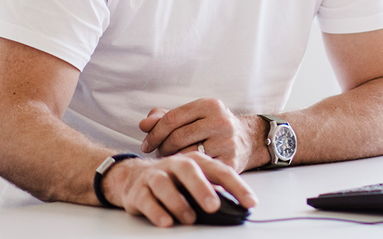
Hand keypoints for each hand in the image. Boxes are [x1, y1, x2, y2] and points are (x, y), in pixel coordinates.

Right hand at [101, 151, 255, 227]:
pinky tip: (166, 221)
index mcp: (194, 161)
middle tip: (214, 206)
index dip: (236, 186)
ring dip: (178, 202)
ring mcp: (155, 176)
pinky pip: (147, 200)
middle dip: (202, 188)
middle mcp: (174, 165)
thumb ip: (214, 188)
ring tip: (189, 219)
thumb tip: (238, 205)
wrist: (132, 177)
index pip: (219, 170)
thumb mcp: (195, 179)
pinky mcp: (138, 191)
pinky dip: (157, 212)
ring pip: (164, 185)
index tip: (250, 202)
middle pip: (188, 170)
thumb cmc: (172, 180)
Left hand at [139, 98, 264, 170]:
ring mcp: (226, 142)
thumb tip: (143, 125)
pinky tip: (184, 170)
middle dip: (162, 148)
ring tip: (170, 162)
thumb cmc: (213, 127)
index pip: (171, 118)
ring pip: (186, 155)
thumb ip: (166, 117)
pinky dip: (188, 171)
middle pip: (177, 137)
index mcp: (209, 105)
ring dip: (173, 161)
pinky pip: (199, 170)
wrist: (249, 140)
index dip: (154, 133)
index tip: (146, 145)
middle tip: (158, 154)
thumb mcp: (194, 115)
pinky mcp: (230, 163)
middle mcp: (220, 121)